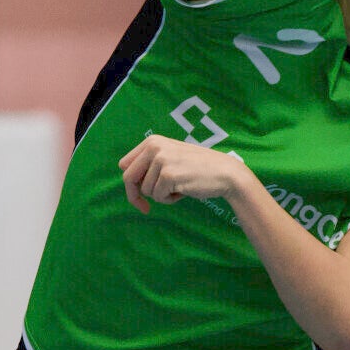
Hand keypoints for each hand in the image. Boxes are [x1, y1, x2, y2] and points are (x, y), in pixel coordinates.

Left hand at [118, 135, 248, 213]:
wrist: (225, 173)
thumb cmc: (198, 169)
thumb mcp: (170, 157)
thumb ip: (150, 163)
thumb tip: (128, 181)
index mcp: (152, 141)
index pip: (125, 164)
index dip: (130, 182)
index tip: (137, 196)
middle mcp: (154, 147)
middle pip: (128, 178)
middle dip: (135, 196)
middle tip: (145, 209)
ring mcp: (161, 160)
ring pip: (146, 190)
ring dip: (161, 195)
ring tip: (179, 187)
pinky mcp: (168, 175)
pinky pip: (158, 197)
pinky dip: (170, 200)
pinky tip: (184, 191)